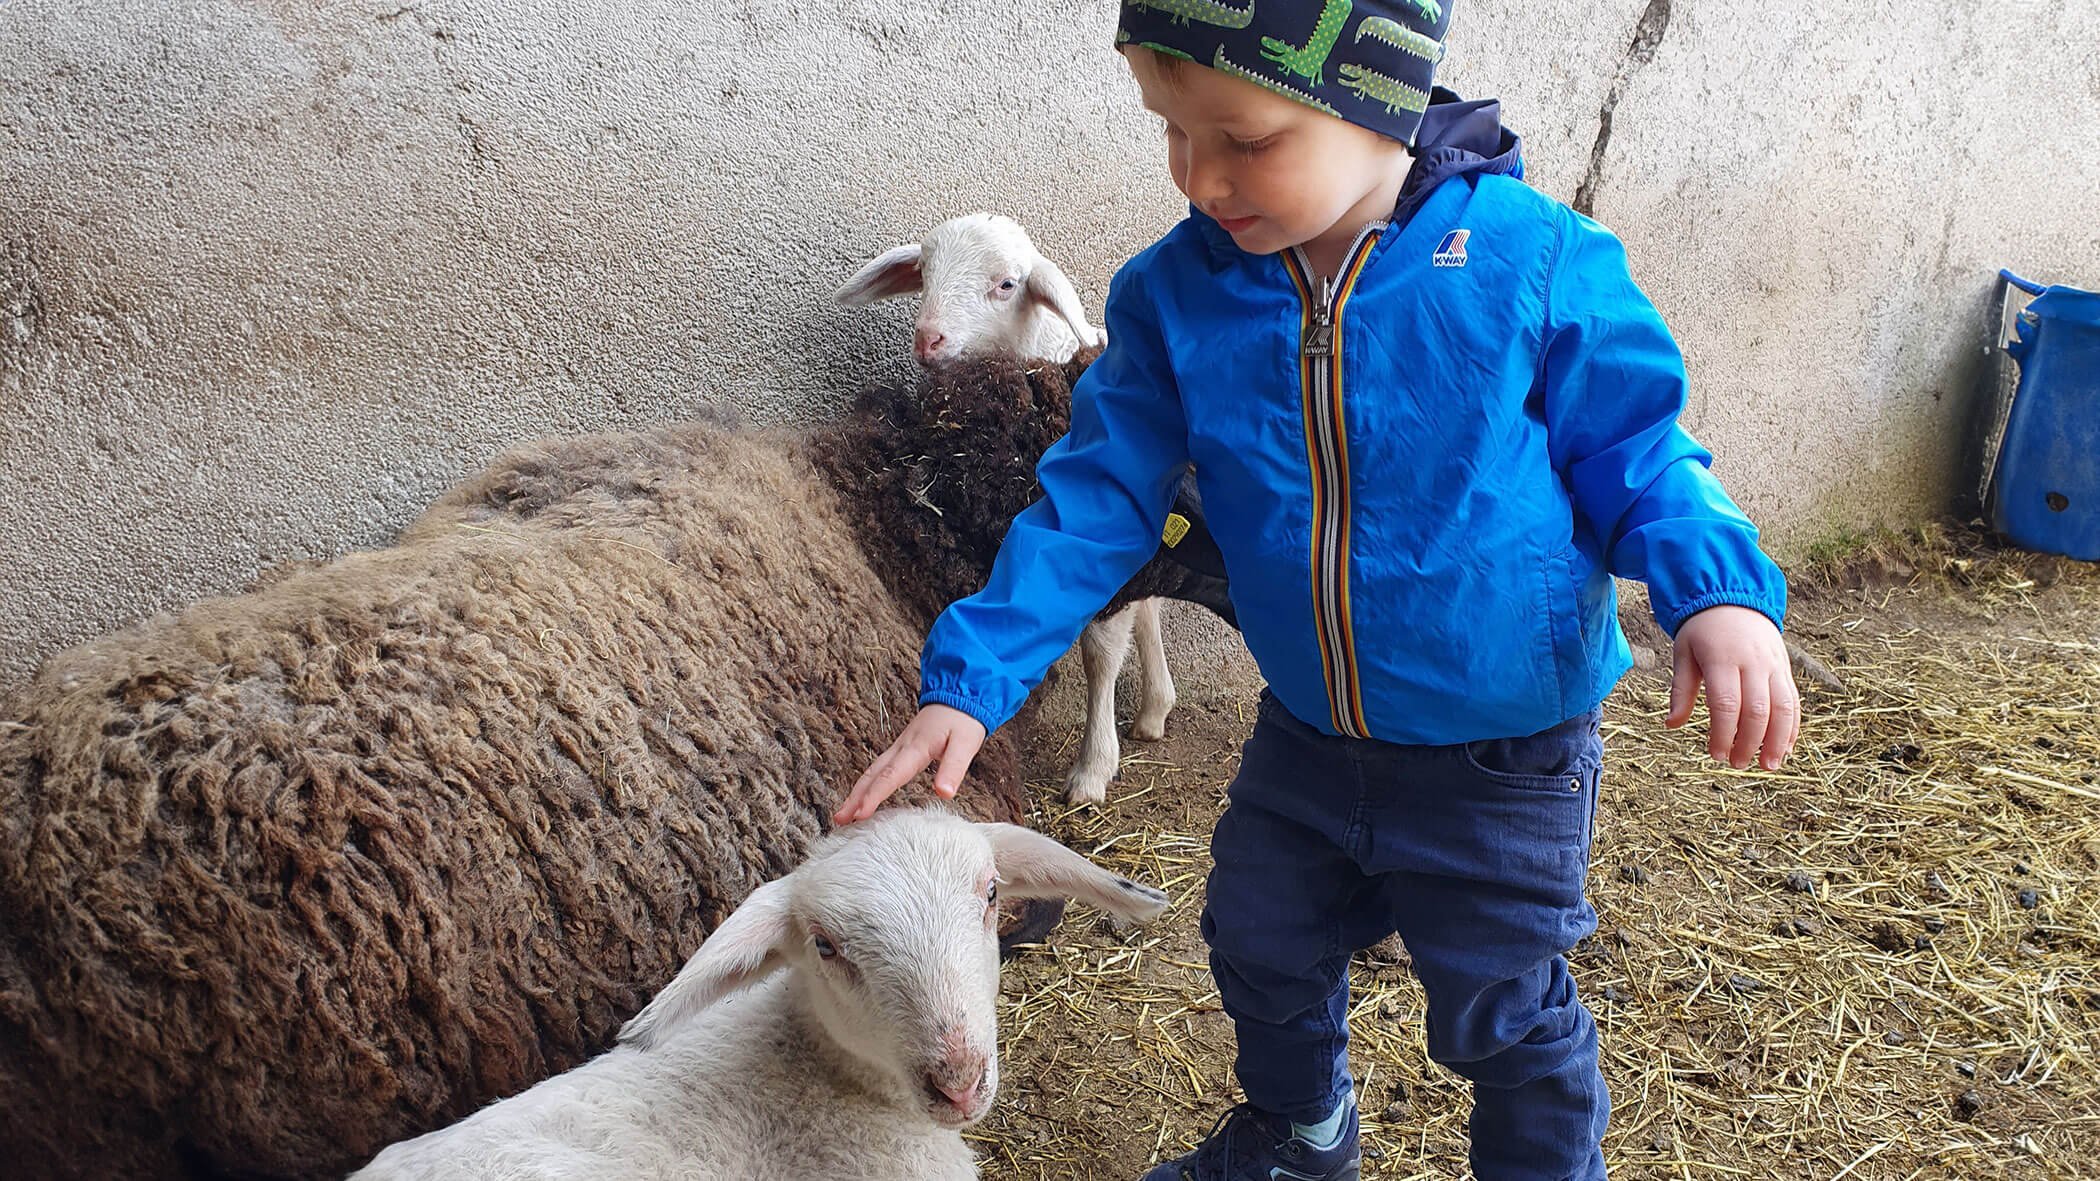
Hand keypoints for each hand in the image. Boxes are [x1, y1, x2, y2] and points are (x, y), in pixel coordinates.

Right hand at [833, 704, 987, 824]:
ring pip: (872, 771)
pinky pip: (879, 768)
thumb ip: (954, 768)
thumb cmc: (962, 720)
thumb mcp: (965, 744)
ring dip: (856, 792)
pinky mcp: (902, 749)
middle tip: (840, 819)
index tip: (860, 815)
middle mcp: (901, 748)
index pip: (890, 776)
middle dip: (855, 798)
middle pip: (872, 774)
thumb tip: (944, 793)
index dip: (874, 796)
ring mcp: (899, 747)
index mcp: (915, 748)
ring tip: (844, 813)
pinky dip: (867, 783)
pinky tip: (863, 794)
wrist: (958, 695)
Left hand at [1667, 605, 1799, 770]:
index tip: (1716, 754)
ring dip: (1778, 741)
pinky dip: (1793, 726)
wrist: (1733, 596)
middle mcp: (1753, 663)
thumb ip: (1682, 690)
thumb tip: (1671, 724)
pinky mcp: (1785, 668)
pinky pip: (1794, 701)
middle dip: (1750, 743)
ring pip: (1784, 708)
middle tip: (1737, 764)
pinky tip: (1786, 748)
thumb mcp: (1683, 653)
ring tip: (1769, 765)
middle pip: (1758, 710)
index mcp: (1722, 659)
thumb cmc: (1702, 629)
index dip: (1723, 734)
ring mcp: (1774, 665)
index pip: (1726, 705)